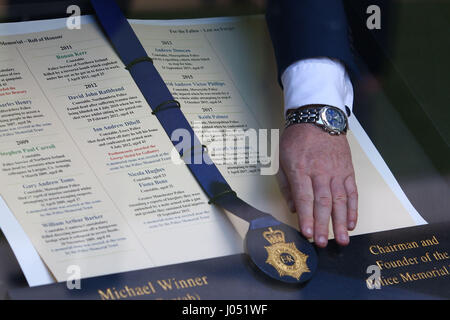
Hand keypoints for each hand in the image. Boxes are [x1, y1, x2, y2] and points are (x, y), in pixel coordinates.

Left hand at [278, 123, 357, 246]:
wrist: (318, 118)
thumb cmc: (297, 139)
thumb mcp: (283, 159)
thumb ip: (287, 185)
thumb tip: (293, 208)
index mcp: (300, 169)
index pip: (304, 198)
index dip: (306, 217)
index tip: (308, 233)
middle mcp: (320, 171)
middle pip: (323, 202)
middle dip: (323, 225)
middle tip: (324, 243)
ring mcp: (336, 171)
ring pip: (340, 200)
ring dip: (340, 222)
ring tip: (342, 240)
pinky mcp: (348, 170)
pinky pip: (352, 192)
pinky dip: (353, 209)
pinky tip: (351, 222)